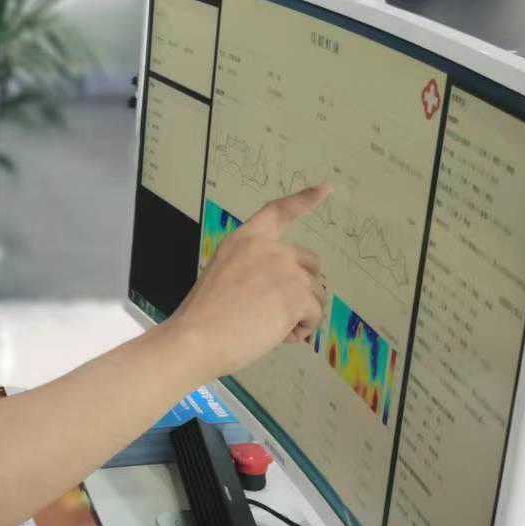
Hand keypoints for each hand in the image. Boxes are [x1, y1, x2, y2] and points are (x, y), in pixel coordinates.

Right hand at [167, 185, 329, 381]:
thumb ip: (254, 270)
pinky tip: (278, 336)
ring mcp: (285, 269)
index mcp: (245, 240)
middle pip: (310, 263)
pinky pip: (315, 315)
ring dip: (299, 315)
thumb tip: (284, 290)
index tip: (326, 188)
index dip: (305, 199)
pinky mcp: (298, 294)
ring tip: (268, 329)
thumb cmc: (204, 316)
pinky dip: (302, 330)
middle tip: (277, 314)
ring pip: (315, 294)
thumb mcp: (224, 276)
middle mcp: (269, 248)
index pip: (279, 211)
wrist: (198, 337)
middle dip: (303, 288)